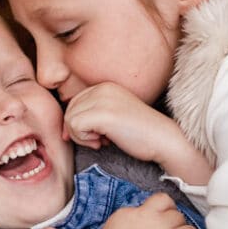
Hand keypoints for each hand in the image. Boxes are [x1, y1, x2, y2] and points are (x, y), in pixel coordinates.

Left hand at [63, 82, 210, 183]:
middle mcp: (103, 88)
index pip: (75, 102)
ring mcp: (102, 99)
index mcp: (106, 86)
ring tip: (101, 141)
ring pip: (69, 118)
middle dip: (78, 130)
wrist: (163, 139)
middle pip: (69, 110)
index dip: (78, 122)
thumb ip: (92, 117)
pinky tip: (102, 142)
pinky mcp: (102, 114)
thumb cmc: (140, 133)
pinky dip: (84, 139)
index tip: (94, 136)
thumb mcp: (113, 117)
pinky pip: (75, 126)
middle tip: (98, 140)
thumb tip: (64, 132)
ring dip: (81, 136)